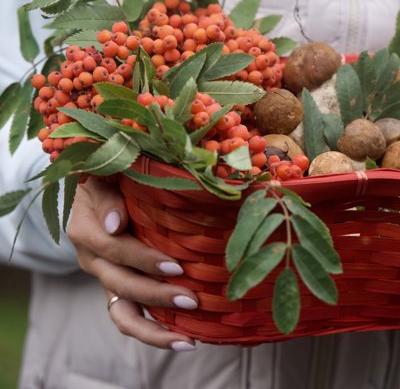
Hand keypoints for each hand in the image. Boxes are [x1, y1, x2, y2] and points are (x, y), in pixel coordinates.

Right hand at [67, 177, 198, 350]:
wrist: (98, 191)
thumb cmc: (108, 179)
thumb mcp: (103, 179)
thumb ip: (108, 198)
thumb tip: (116, 225)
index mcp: (87, 231)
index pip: (113, 249)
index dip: (143, 259)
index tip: (176, 265)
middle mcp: (93, 260)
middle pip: (121, 285)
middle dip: (157, 295)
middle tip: (192, 300)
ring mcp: (107, 278)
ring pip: (123, 314)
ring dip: (154, 331)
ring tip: (187, 341)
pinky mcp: (120, 290)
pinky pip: (131, 318)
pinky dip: (153, 333)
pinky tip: (184, 340)